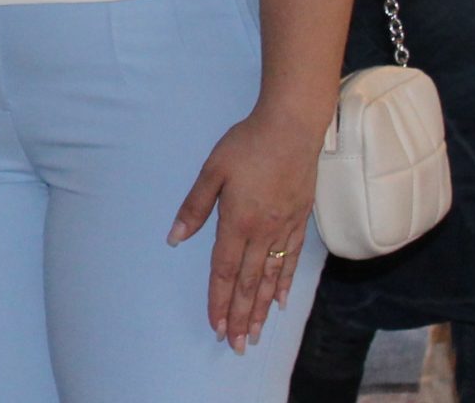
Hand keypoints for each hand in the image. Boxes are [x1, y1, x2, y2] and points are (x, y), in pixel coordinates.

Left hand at [167, 108, 319, 352]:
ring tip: (257, 334)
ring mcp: (284, 229)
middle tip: (237, 345)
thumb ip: (194, 207)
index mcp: (237, 222)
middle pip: (249, 284)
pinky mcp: (299, 222)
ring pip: (271, 278)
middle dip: (241, 317)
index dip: (219, 300)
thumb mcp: (211, 171)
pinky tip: (281, 301)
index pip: (224, 271)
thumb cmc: (246, 145)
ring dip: (262, 309)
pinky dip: (284, 284)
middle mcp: (262, 233)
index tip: (216, 326)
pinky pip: (292, 261)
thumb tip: (175, 238)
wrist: (292, 128)